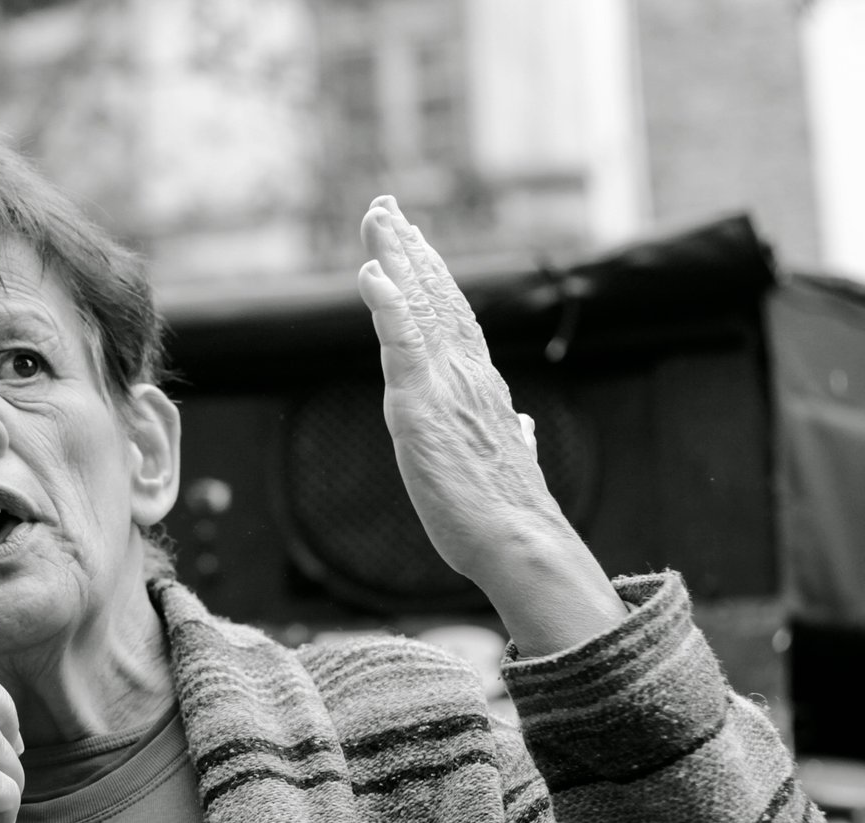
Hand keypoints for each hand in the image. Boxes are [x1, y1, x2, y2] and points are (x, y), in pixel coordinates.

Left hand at [356, 196, 561, 586]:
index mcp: (479, 386)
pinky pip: (401, 344)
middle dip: (409, 249)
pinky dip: (388, 305)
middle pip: (434, 297)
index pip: (454, 319)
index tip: (415, 242)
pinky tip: (373, 273)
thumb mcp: (509, 463)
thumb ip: (513, 436)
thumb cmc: (509, 514)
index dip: (434, 277)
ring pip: (417, 307)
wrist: (519, 540)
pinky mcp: (421, 405)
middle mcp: (465, 373)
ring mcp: (444, 384)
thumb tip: (522, 426)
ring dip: (395, 258)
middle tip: (385, 207)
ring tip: (377, 218)